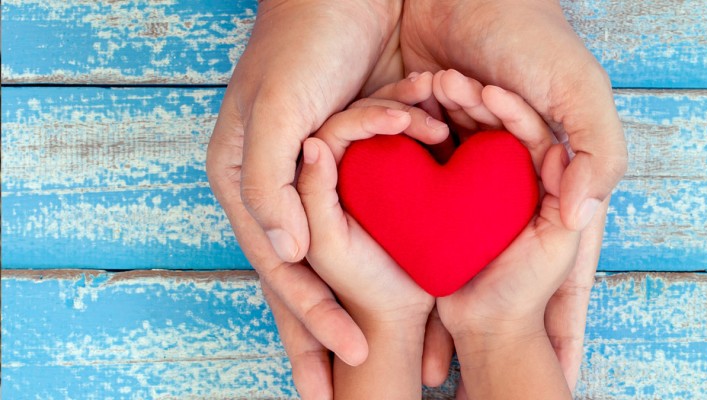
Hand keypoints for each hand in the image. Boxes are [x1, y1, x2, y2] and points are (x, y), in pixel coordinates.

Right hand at [295, 75, 445, 397]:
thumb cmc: (303, 44)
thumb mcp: (278, 114)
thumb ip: (269, 185)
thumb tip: (287, 254)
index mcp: (250, 182)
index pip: (281, 273)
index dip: (310, 323)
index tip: (345, 367)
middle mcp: (283, 186)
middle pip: (309, 279)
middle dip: (332, 332)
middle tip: (361, 381)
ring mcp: (320, 174)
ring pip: (347, 252)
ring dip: (366, 296)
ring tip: (409, 346)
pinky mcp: (361, 156)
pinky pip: (378, 212)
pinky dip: (399, 243)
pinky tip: (426, 277)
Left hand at [400, 1, 629, 388]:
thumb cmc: (529, 30)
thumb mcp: (579, 88)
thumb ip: (598, 149)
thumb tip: (586, 213)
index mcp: (557, 176)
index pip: (569, 263)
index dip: (569, 320)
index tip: (565, 372)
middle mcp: (514, 180)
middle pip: (506, 262)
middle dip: (485, 313)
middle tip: (458, 368)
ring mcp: (468, 165)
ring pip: (455, 237)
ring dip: (439, 273)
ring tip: (428, 335)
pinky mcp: (424, 144)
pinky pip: (413, 196)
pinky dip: (401, 224)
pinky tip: (382, 269)